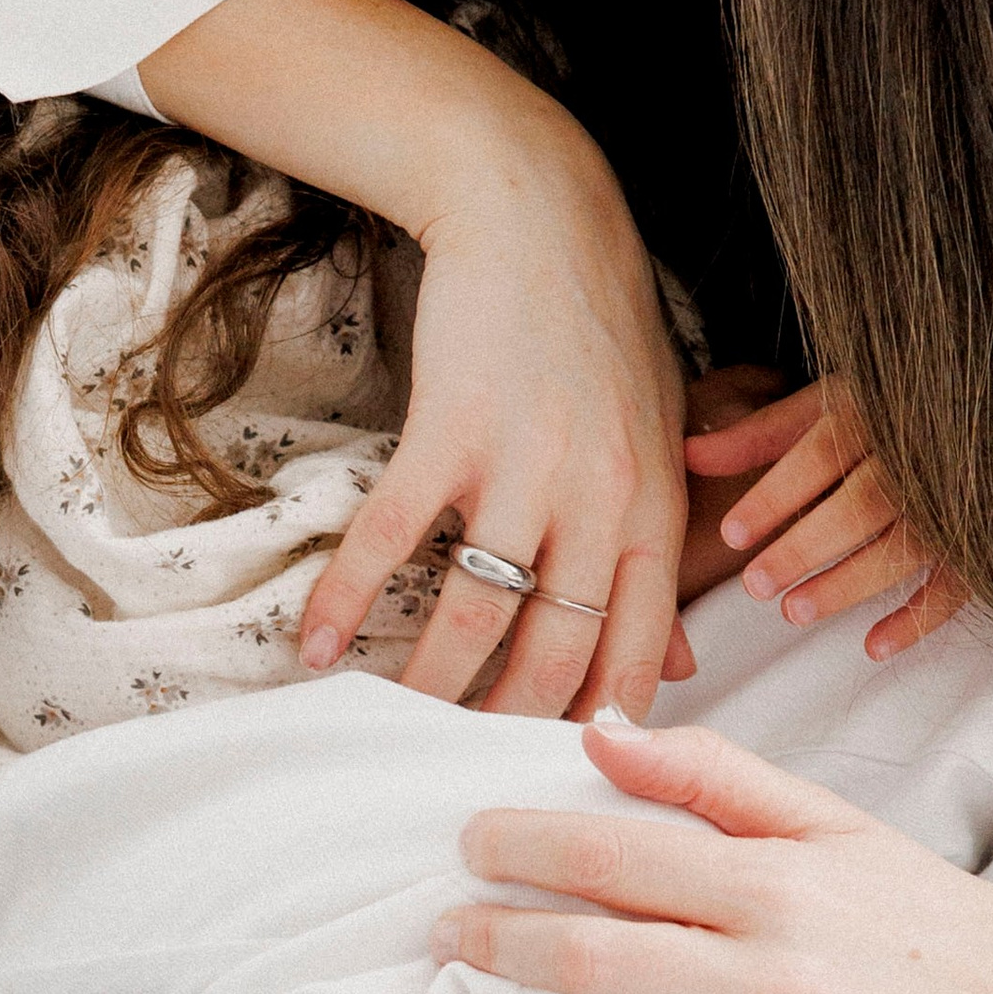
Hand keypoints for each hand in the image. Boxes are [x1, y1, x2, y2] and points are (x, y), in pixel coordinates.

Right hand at [300, 131, 695, 718]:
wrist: (540, 216)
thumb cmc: (605, 332)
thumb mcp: (663, 442)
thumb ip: (664, 557)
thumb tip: (677, 668)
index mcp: (655, 512)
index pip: (638, 655)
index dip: (600, 727)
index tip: (562, 777)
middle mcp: (598, 500)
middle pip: (553, 655)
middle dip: (507, 724)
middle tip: (468, 771)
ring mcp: (523, 467)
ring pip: (475, 614)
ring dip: (428, 683)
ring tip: (395, 723)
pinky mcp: (449, 430)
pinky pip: (392, 540)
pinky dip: (347, 599)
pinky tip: (314, 646)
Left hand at [432, 717, 992, 993]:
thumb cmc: (915, 910)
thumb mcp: (827, 820)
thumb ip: (712, 775)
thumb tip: (600, 731)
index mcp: (780, 886)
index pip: (615, 858)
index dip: (520, 845)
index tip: (470, 843)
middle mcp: (781, 981)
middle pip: (598, 963)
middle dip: (498, 942)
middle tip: (448, 930)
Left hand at [686, 379, 969, 660]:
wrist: (980, 410)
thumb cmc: (883, 411)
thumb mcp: (821, 408)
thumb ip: (757, 436)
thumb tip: (686, 453)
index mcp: (872, 412)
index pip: (818, 455)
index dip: (775, 496)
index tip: (732, 536)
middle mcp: (915, 454)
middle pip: (861, 504)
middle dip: (807, 548)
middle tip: (756, 586)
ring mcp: (952, 500)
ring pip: (905, 547)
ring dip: (849, 584)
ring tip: (795, 612)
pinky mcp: (978, 538)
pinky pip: (955, 584)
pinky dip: (917, 619)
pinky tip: (874, 646)